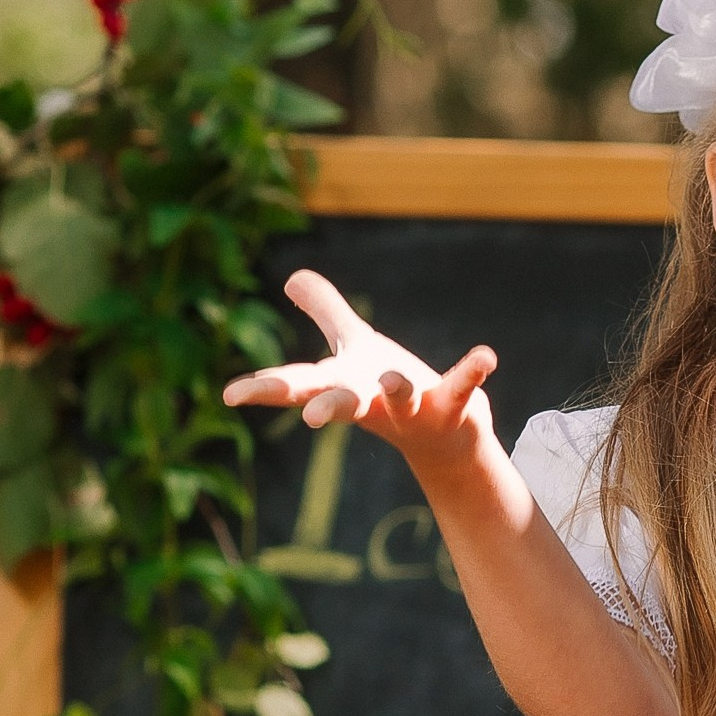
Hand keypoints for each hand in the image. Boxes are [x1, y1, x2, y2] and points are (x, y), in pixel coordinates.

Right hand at [222, 271, 497, 470]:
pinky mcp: (452, 406)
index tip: (230, 395)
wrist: (444, 439)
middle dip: (325, 406)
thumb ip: (325, 313)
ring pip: (399, 398)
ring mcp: (413, 407)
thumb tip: (292, 276)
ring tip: (390, 377)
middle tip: (310, 416)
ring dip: (394, 389)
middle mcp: (373, 401)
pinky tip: (485, 357)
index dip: (264, 388)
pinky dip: (471, 373)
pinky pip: (462, 388)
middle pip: (342, 403)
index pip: (298, 386)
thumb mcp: (355, 348)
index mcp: (344, 384)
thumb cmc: (389, 391)